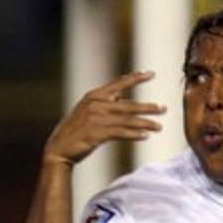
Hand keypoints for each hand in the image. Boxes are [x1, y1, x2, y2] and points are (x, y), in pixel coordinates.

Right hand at [44, 71, 165, 166]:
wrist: (59, 148)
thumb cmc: (75, 131)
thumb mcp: (87, 111)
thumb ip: (104, 104)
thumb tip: (120, 98)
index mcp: (94, 96)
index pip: (119, 84)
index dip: (135, 78)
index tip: (151, 73)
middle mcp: (96, 104)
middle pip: (128, 105)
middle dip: (147, 107)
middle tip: (163, 109)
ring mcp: (96, 119)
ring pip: (127, 120)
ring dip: (145, 123)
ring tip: (159, 126)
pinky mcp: (97, 133)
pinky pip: (120, 133)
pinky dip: (134, 134)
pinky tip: (145, 136)